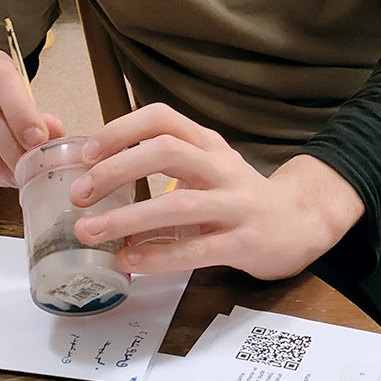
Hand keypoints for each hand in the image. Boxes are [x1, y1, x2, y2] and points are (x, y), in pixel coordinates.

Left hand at [69, 104, 361, 280]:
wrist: (302, 224)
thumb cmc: (239, 197)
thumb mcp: (207, 168)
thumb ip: (164, 167)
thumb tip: (96, 179)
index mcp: (208, 144)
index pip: (163, 118)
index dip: (121, 130)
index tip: (87, 153)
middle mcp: (222, 166)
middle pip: (166, 151)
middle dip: (116, 170)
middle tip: (79, 194)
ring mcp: (236, 204)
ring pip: (178, 203)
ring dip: (128, 218)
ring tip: (90, 232)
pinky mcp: (244, 242)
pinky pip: (196, 249)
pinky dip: (158, 255)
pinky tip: (129, 262)